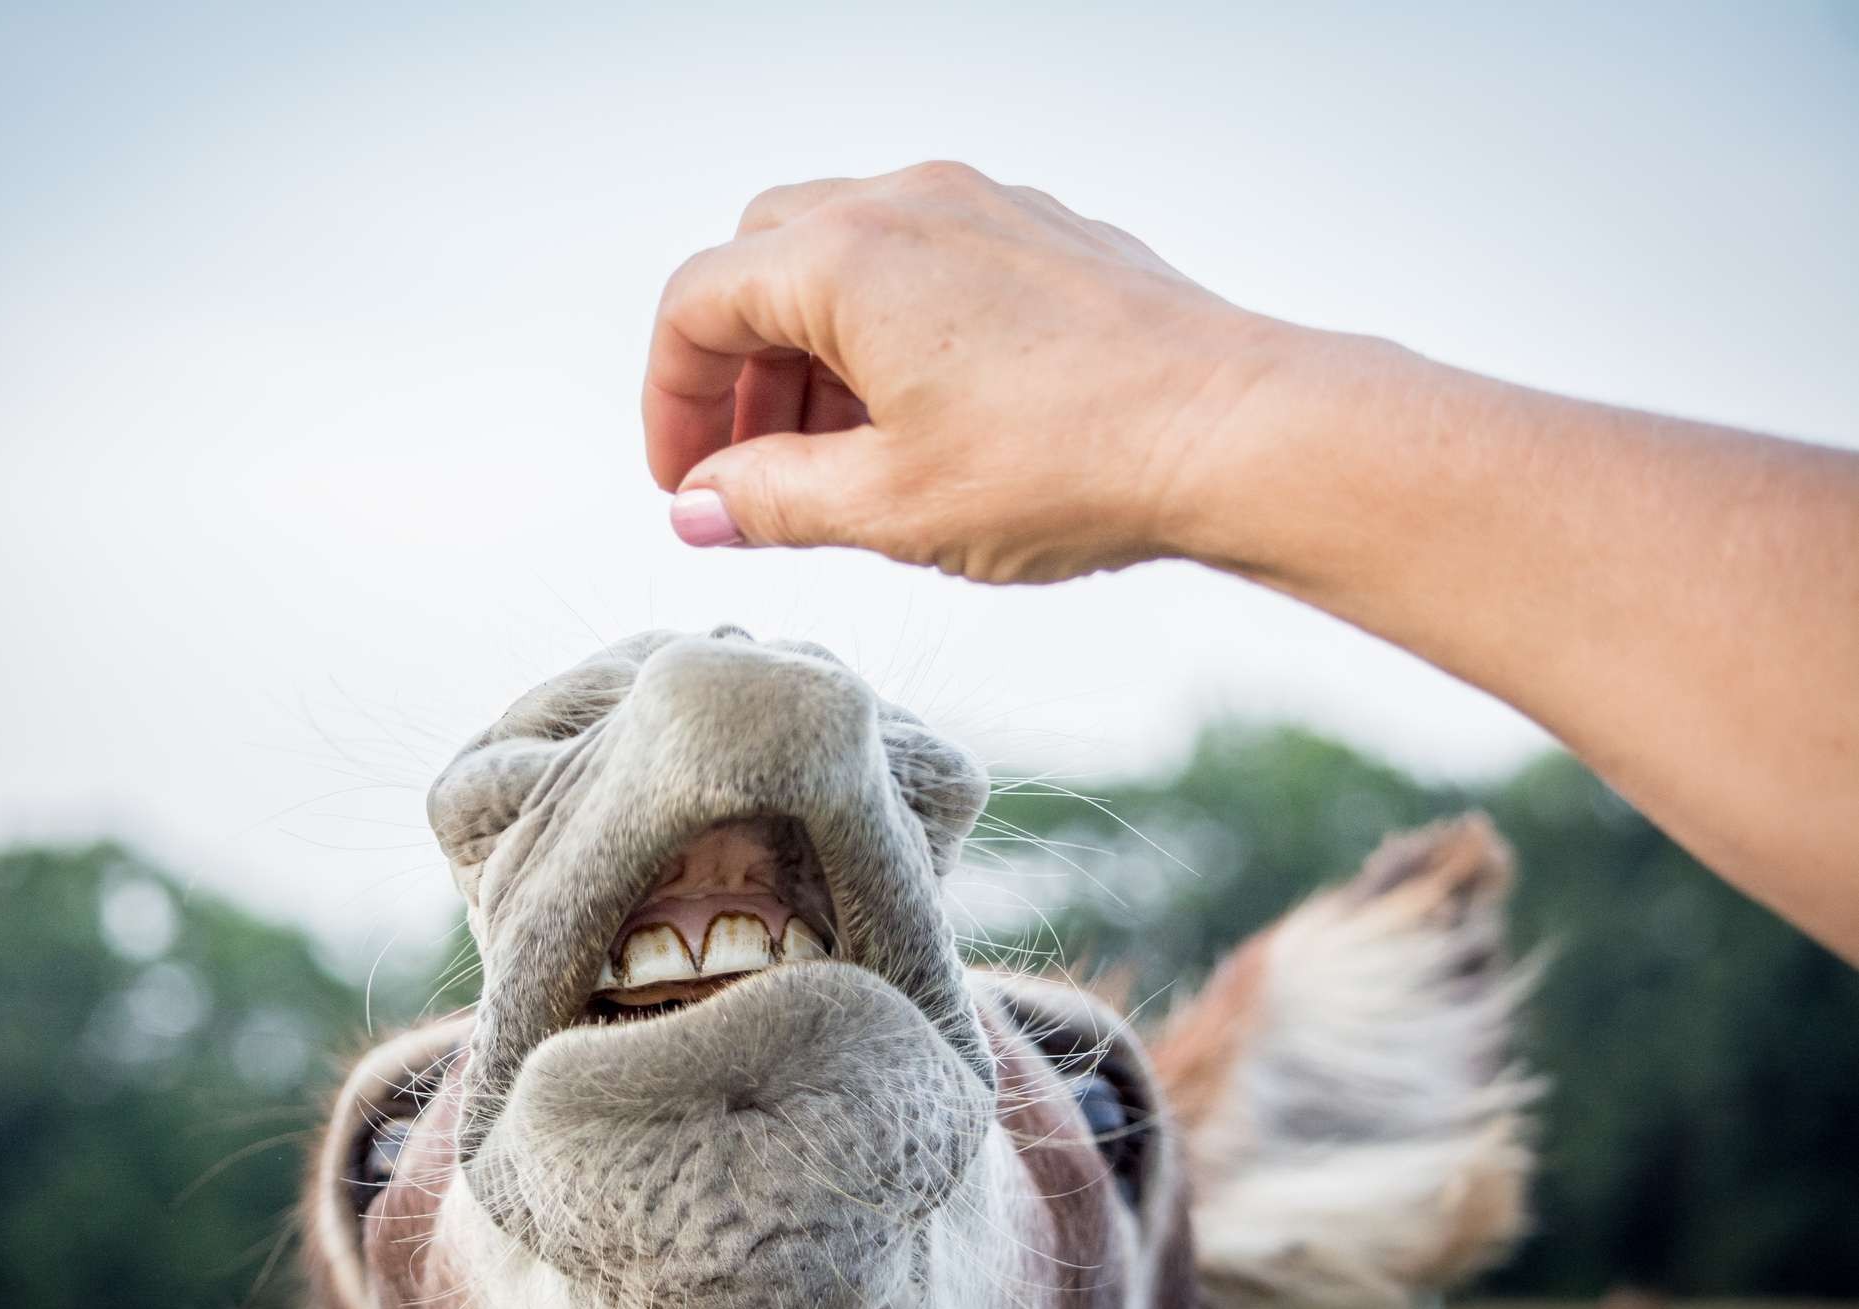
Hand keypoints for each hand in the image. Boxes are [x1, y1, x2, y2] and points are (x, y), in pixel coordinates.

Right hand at [642, 161, 1288, 583]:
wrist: (1235, 431)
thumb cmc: (1073, 463)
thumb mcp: (892, 506)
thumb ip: (771, 500)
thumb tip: (701, 507)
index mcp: (846, 258)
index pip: (697, 306)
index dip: (670, 401)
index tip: (687, 483)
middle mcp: (907, 204)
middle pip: (762, 262)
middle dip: (738, 367)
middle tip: (751, 464)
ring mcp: (982, 207)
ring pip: (846, 257)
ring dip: (813, 352)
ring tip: (838, 458)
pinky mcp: (1042, 234)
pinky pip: (927, 260)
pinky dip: (889, 329)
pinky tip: (923, 418)